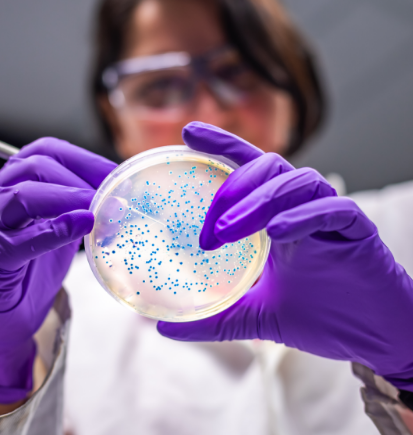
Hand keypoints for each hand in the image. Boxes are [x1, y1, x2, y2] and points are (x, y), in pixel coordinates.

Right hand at [0, 138, 115, 402]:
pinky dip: (56, 230)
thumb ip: (80, 207)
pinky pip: (21, 240)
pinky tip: (82, 226)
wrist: (4, 309)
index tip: (116, 173)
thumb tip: (121, 197)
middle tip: (110, 195)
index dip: (84, 159)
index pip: (46, 151)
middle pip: (34, 167)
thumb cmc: (33, 264)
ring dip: (67, 198)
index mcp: (12, 181)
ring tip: (97, 209)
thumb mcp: (59, 225)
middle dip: (78, 178)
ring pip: (22, 196)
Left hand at [158, 122, 412, 390]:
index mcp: (277, 218)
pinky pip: (332, 209)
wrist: (371, 337)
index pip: (248, 168)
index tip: (187, 133)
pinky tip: (277, 233)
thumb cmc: (320, 316)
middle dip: (233, 187)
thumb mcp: (255, 317)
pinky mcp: (357, 231)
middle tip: (209, 227)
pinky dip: (303, 216)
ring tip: (227, 231)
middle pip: (268, 166)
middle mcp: (301, 208)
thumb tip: (164, 328)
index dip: (222, 145)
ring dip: (259, 201)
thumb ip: (214, 318)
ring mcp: (330, 217)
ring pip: (297, 181)